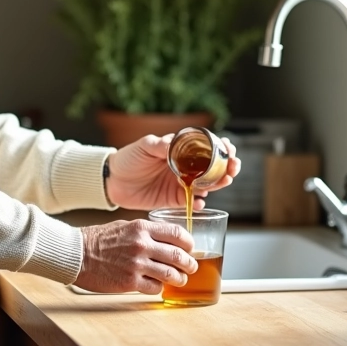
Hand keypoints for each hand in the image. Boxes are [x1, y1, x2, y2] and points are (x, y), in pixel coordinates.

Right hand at [76, 219, 197, 293]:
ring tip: (180, 279)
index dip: (188, 242)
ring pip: (170, 274)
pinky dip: (159, 287)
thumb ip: (146, 232)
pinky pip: (155, 288)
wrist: (77, 254)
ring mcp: (137, 265)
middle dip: (189, 263)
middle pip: (178, 255)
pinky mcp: (130, 282)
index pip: (177, 234)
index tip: (190, 248)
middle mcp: (142, 245)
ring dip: (179, 278)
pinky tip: (157, 285)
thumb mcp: (125, 226)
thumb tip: (166, 240)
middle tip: (191, 267)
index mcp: (141, 228)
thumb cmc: (98, 239)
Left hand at [104, 133, 239, 211]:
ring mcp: (181, 184)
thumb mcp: (144, 146)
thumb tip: (173, 142)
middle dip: (228, 167)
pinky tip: (200, 202)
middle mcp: (186, 168)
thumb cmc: (129, 158)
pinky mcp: (174, 200)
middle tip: (233, 167)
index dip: (222, 148)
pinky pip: (192, 203)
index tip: (229, 149)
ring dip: (219, 184)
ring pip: (207, 185)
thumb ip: (160, 145)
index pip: (208, 147)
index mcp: (181, 151)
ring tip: (224, 181)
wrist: (113, 180)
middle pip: (214, 168)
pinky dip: (199, 203)